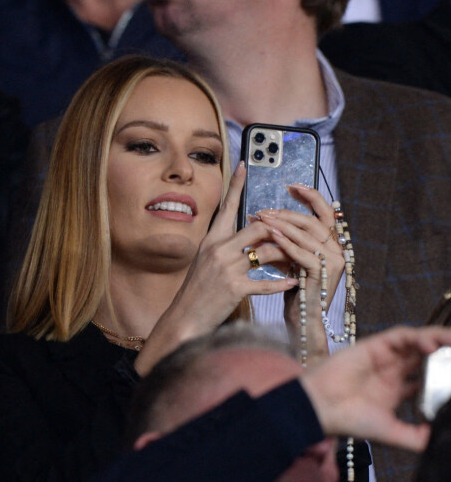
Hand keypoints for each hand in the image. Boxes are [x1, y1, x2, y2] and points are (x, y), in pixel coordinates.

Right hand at [135, 162, 299, 374]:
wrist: (185, 317)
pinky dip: (282, 284)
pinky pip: (266, 283)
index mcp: (211, 240)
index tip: (244, 164)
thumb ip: (225, 246)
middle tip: (294, 234)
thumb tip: (248, 235)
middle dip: (280, 230)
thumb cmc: (197, 290)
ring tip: (297, 262)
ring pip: (267, 252)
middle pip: (258, 227)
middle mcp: (218, 249)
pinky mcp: (235, 288)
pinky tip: (294, 283)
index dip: (236, 184)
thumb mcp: (206, 261)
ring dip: (286, 257)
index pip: (226, 206)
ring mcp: (226, 268)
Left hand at [257, 185, 343, 362]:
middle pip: (314, 220)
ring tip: (261, 218)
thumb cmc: (294, 289)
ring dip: (283, 224)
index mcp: (332, 244)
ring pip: (308, 234)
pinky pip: (302, 252)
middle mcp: (337, 250)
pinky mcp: (323, 273)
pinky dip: (286, 242)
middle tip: (264, 210)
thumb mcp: (290, 259)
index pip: (325, 212)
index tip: (291, 186)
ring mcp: (333, 262)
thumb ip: (284, 240)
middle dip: (287, 212)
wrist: (302, 319)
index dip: (310, 196)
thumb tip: (262, 220)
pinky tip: (270, 234)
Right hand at [301, 325, 450, 451]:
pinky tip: (431, 345)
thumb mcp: (391, 433)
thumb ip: (417, 436)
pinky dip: (418, 336)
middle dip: (445, 354)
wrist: (322, 407)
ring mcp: (384, 356)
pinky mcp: (374, 344)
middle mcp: (392, 370)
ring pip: (416, 341)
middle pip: (425, 356)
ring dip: (437, 340)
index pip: (427, 378)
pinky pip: (400, 335)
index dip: (445, 376)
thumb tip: (442, 436)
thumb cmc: (350, 421)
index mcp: (396, 391)